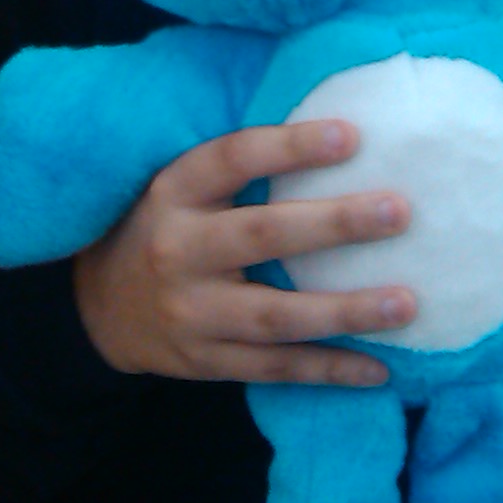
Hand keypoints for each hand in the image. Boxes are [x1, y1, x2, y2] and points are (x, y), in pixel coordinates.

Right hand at [72, 119, 414, 385]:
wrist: (97, 308)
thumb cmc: (161, 228)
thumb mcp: (177, 187)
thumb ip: (236, 168)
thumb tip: (337, 133)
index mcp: (173, 192)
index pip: (232, 159)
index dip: (290, 146)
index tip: (352, 134)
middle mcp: (178, 251)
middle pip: (263, 236)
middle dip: (335, 224)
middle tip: (399, 211)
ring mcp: (191, 314)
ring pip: (276, 316)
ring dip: (346, 310)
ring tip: (406, 303)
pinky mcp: (206, 361)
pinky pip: (275, 368)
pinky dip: (329, 369)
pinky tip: (379, 368)